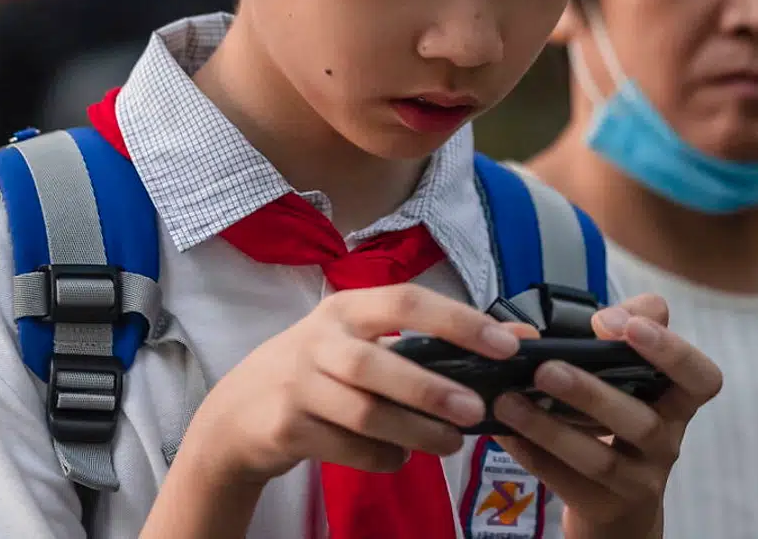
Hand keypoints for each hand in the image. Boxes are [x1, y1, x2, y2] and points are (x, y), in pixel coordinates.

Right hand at [182, 283, 521, 483]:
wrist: (238, 411)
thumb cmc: (321, 368)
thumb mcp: (368, 341)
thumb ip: (437, 339)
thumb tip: (520, 338)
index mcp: (348, 308)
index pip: (406, 301)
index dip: (457, 321)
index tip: (504, 346)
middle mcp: (321, 339)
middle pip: (377, 363)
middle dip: (431, 388)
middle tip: (477, 410)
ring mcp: (298, 384)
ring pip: (364, 412)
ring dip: (414, 430)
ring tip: (451, 443)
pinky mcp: (286, 428)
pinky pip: (346, 448)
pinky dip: (381, 457)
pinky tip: (400, 456)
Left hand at [490, 294, 722, 538]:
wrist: (619, 503)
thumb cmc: (621, 415)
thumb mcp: (631, 370)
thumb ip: (628, 326)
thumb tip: (606, 318)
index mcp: (677, 401)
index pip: (702, 378)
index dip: (672, 352)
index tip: (630, 328)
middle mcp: (665, 442)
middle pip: (641, 422)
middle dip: (592, 394)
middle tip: (547, 368)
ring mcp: (638, 481)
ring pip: (601, 460)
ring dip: (550, 429)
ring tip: (508, 401)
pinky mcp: (604, 507)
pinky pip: (567, 484)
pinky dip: (533, 456)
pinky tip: (505, 432)